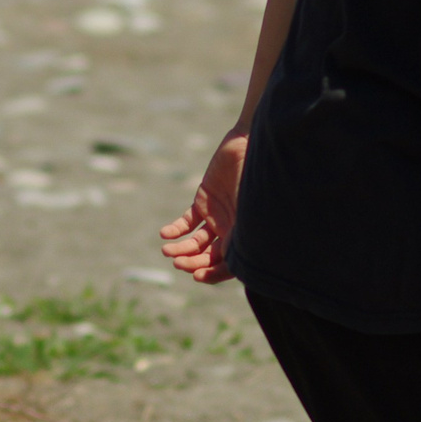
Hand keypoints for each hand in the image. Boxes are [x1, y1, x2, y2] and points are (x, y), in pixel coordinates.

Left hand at [160, 129, 245, 283]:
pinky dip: (176, 229)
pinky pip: (187, 221)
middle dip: (194, 263)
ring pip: (196, 242)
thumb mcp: (251, 211)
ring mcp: (216, 217)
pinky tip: (165, 234)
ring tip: (167, 252)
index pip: (229, 265)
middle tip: (178, 264)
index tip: (198, 276)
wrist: (248, 145)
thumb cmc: (255, 178)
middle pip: (210, 256)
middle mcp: (231, 230)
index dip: (214, 274)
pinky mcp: (204, 202)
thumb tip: (232, 263)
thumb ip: (242, 236)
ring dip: (181, 249)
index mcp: (246, 236)